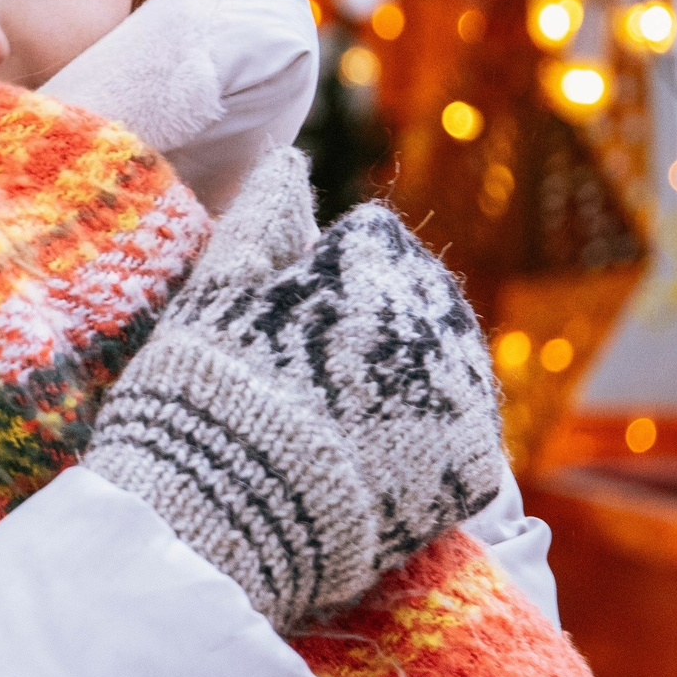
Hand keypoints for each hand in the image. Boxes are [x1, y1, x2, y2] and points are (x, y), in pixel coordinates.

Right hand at [84, 148, 505, 629]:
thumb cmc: (203, 391)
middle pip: (415, 304)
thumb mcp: (216, 289)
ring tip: (342, 427)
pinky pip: (465, 445)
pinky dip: (429, 453)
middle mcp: (434, 318)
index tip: (287, 319)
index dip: (323, 278)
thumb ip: (260, 217)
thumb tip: (288, 163)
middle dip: (372, 329)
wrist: (221, 514)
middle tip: (309, 381)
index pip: (369, 244)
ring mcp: (461, 396)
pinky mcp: (472, 470)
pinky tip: (380, 469)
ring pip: (444, 369)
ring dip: (406, 385)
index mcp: (376, 262)